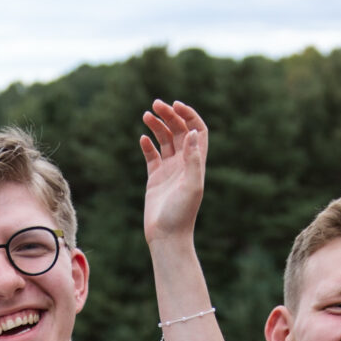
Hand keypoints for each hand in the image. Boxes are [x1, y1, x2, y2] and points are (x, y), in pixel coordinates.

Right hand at [138, 100, 208, 247]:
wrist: (167, 236)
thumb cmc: (182, 214)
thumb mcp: (191, 186)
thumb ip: (192, 159)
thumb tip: (191, 132)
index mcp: (196, 162)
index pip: (197, 130)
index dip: (189, 115)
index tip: (176, 106)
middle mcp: (184, 164)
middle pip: (179, 131)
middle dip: (169, 116)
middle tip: (156, 105)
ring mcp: (169, 170)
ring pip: (164, 140)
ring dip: (157, 125)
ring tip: (146, 115)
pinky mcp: (155, 178)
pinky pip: (152, 155)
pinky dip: (147, 144)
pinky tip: (142, 138)